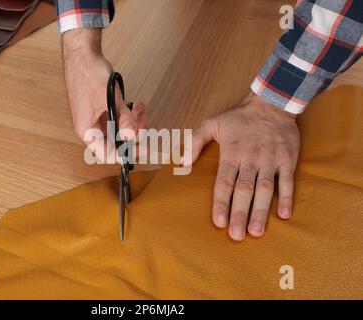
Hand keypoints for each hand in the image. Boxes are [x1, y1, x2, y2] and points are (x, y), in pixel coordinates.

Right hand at [62, 29, 147, 159]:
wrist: (82, 55)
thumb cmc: (88, 74)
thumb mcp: (109, 98)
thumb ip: (123, 119)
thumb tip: (132, 136)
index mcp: (87, 130)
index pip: (107, 154)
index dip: (126, 155)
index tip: (143, 150)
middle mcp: (91, 128)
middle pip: (117, 143)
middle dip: (134, 135)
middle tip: (145, 125)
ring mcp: (96, 120)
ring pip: (120, 131)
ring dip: (134, 123)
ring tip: (140, 110)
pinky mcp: (102, 112)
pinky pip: (119, 120)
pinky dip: (129, 115)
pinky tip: (135, 106)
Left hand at [185, 93, 300, 240]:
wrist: (271, 103)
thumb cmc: (239, 117)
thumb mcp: (212, 123)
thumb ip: (195, 141)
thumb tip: (182, 162)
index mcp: (232, 153)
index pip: (224, 183)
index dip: (221, 203)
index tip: (219, 222)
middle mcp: (251, 159)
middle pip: (244, 190)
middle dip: (239, 214)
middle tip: (236, 236)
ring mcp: (270, 160)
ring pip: (265, 190)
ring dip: (260, 211)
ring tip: (256, 232)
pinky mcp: (287, 160)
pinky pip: (288, 182)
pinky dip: (287, 198)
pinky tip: (284, 215)